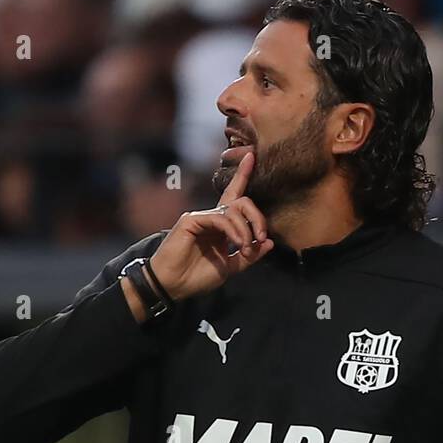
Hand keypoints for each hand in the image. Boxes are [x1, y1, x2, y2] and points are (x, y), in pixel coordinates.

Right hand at [146, 150, 273, 302]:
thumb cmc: (196, 277)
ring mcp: (201, 217)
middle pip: (242, 202)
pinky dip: (233, 230)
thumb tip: (270, 243)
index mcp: (221, 227)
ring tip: (245, 249)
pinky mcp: (192, 220)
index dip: (242, 176)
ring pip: (233, 210)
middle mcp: (212, 218)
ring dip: (245, 230)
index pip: (235, 198)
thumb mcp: (230, 268)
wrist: (173, 285)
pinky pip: (219, 218)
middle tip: (261, 238)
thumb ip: (249, 255)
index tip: (252, 156)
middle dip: (257, 218)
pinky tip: (237, 244)